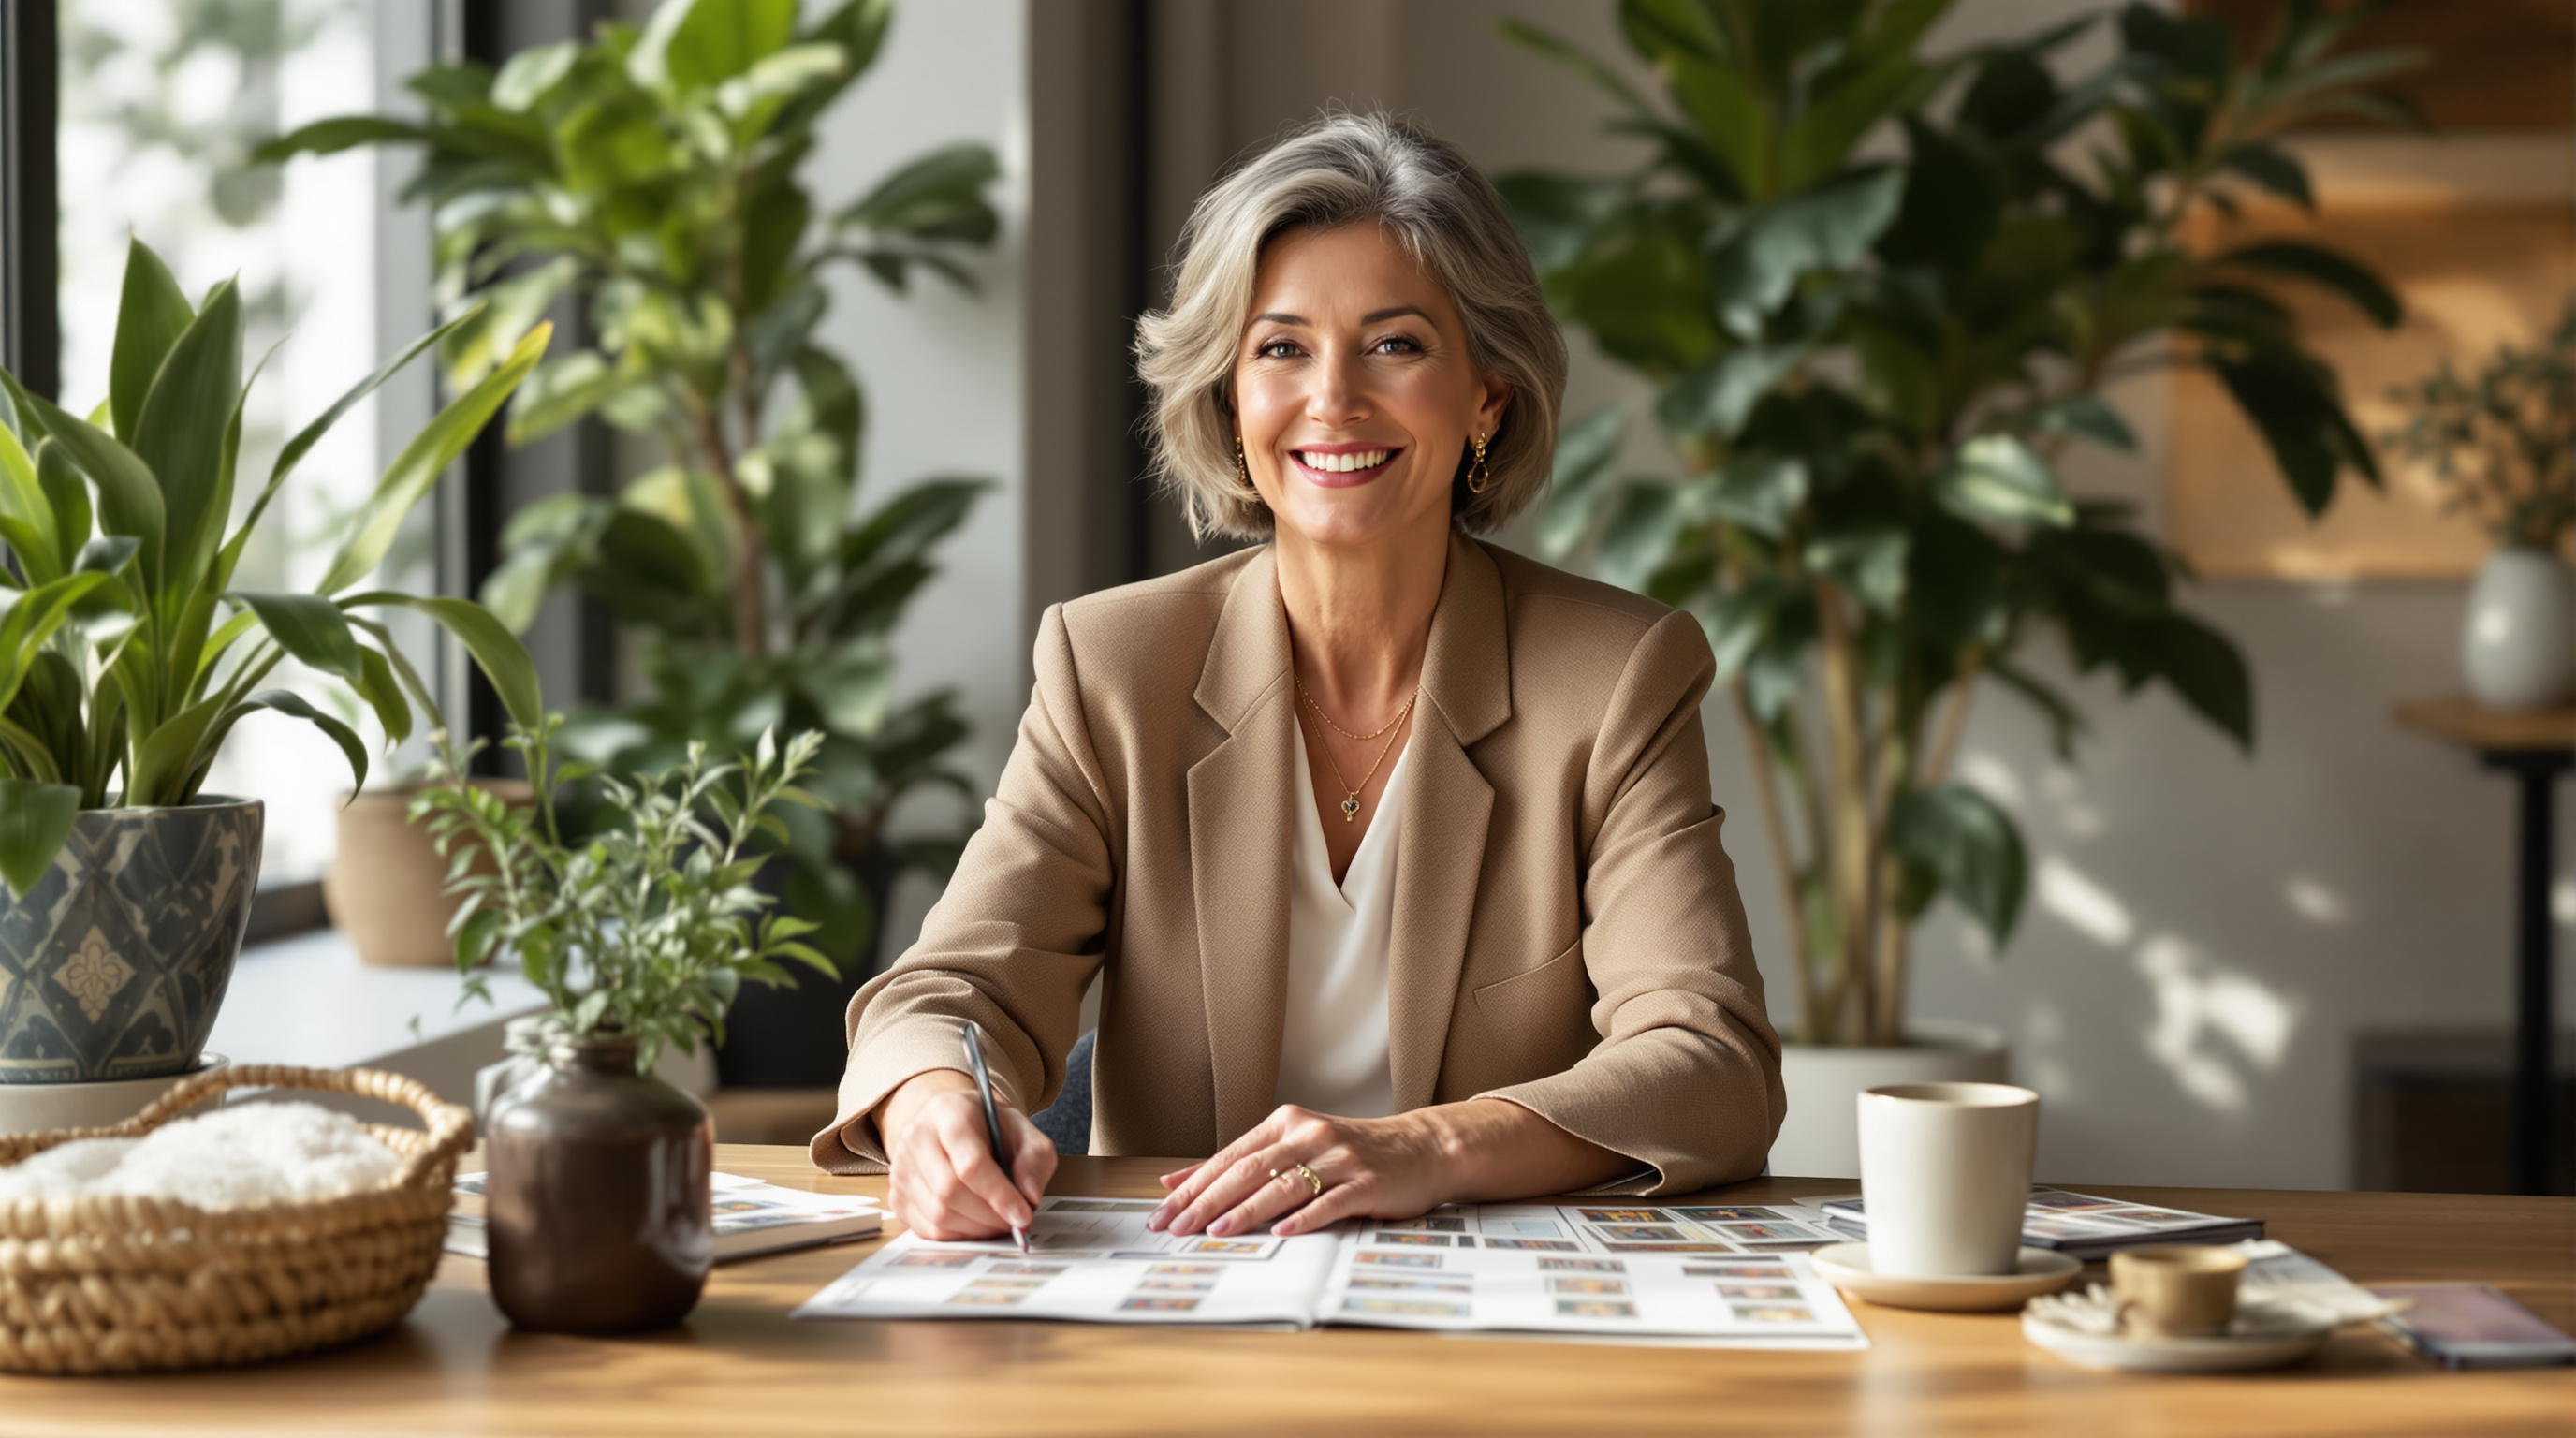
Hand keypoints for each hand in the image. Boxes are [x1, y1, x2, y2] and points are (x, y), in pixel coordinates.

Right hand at [877, 1070, 1058, 1241]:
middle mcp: (916, 1137)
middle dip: (989, 1215)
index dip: (999, 1193)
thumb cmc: (989, 1128)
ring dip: (977, 1229)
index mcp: (949, 1112)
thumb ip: (1035, 1159)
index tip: (1023, 1215)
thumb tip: (1030, 1196)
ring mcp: (901, 1168)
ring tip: (998, 1220)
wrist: (954, 1123)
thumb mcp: (1022, 1130)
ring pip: (938, 1215)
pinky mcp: (897, 1197)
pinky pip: (928, 1230)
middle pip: (949, 1191)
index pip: (969, 1161)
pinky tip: (976, 1223)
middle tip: (1014, 1221)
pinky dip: (959, 1235)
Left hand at [1146, 1104, 1455, 1238]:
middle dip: (1207, 1200)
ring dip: (1247, 1211)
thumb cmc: (1351, 1152)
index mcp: (1287, 1122)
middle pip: (1248, 1169)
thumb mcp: (1295, 1147)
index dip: (1192, 1185)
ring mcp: (1339, 1158)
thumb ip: (1241, 1163)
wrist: (1421, 1147)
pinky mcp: (1367, 1182)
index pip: (1229, 1156)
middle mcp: (1310, 1134)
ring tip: (1217, 1231)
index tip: (1162, 1211)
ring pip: (1283, 1185)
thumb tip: (1176, 1180)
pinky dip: (1304, 1218)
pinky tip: (1282, 1233)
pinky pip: (1331, 1201)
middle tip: (1176, 1227)